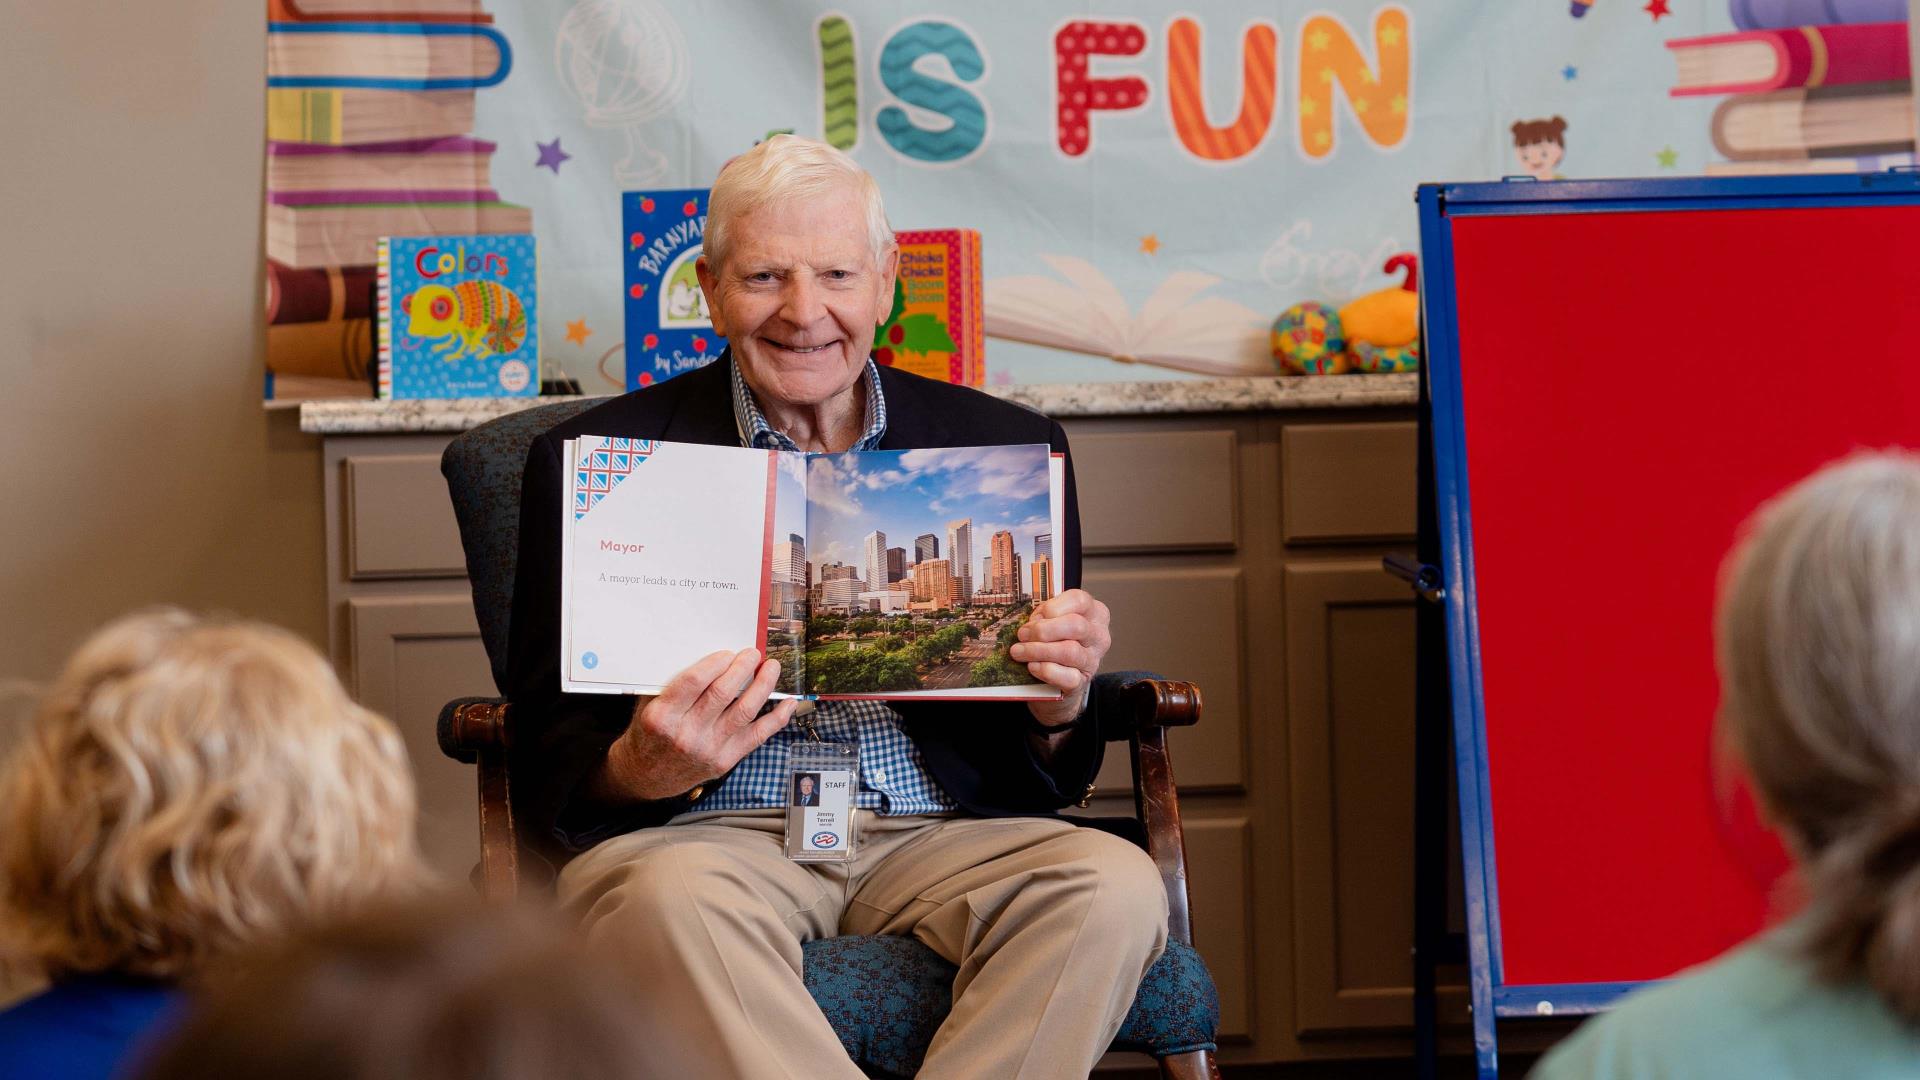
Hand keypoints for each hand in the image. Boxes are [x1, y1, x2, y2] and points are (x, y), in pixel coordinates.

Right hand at [603, 649, 796, 800]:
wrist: (647, 775)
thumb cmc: (651, 733)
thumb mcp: (649, 705)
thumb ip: (673, 683)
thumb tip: (707, 652)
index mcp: (662, 716)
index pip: (694, 682)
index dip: (716, 663)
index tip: (727, 653)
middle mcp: (686, 734)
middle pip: (723, 693)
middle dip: (742, 668)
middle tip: (752, 654)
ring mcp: (708, 749)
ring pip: (745, 711)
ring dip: (763, 686)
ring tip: (771, 667)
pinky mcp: (726, 760)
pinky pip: (758, 736)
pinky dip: (777, 718)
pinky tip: (788, 702)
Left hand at [1010, 589, 1110, 730]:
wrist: (1063, 676)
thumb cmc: (1058, 640)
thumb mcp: (1055, 620)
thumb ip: (1045, 615)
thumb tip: (1031, 622)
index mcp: (1095, 613)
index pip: (1079, 600)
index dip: (1052, 607)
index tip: (1034, 617)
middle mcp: (1099, 636)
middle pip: (1075, 625)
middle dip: (1043, 630)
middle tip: (1022, 634)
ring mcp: (1093, 660)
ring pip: (1069, 651)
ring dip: (1037, 650)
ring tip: (1019, 651)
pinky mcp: (1083, 681)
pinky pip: (1066, 676)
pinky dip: (1045, 670)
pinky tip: (1032, 666)